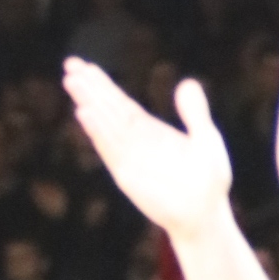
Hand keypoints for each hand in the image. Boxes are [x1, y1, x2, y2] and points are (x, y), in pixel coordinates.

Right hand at [64, 58, 232, 238]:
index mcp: (150, 130)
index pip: (121, 102)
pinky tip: (84, 113)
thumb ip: (195, 113)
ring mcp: (130, 157)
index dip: (104, 84)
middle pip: (108, 109)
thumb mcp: (206, 140)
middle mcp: (135, 141)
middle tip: (70, 65)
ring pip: (105, 124)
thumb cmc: (209, 180)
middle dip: (89, 88)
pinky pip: (110, 148)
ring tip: (72, 82)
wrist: (205, 214)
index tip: (85, 65)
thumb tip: (186, 82)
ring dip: (89, 103)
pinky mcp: (127, 174)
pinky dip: (97, 130)